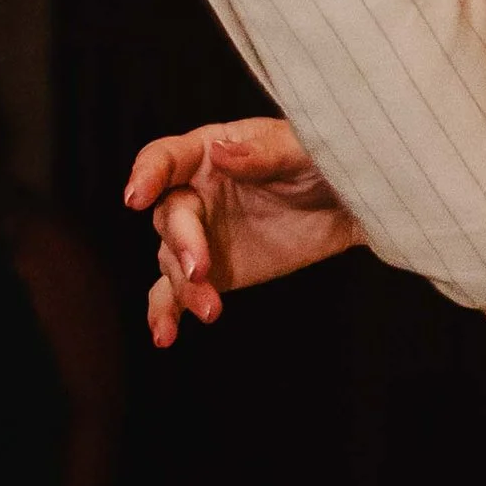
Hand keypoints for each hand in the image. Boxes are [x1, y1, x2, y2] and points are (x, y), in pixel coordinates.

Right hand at [125, 116, 364, 348]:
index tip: (135, 198)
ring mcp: (201, 235)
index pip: (165, 159)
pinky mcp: (214, 272)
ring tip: (210, 310)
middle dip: (182, 244)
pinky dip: (168, 312)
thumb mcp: (302, 150)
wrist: (350, 205)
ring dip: (184, 287)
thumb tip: (220, 152)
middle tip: (202, 270)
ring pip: (172, 260)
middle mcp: (194, 193)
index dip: (146, 175)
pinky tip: (165, 335)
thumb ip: (261, 153)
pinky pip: (178, 292)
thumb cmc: (324, 162)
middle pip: (169, 218)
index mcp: (208, 153)